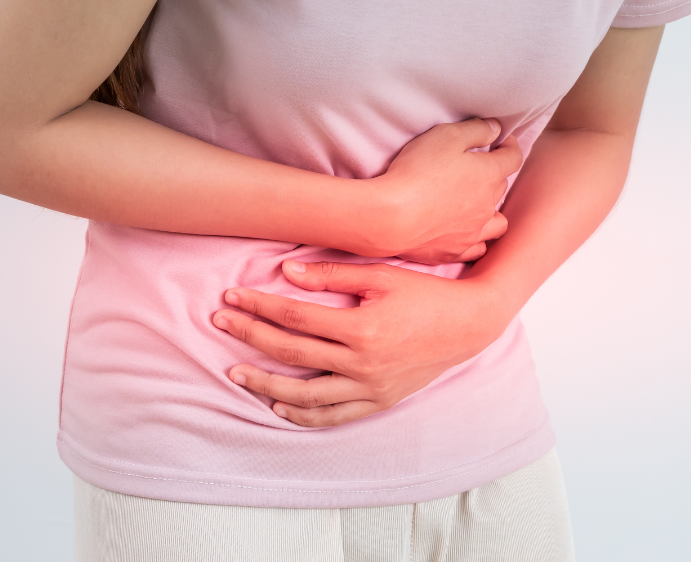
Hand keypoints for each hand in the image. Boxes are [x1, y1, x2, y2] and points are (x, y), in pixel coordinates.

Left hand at [212, 259, 513, 426]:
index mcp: (362, 328)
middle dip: (251, 337)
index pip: (295, 317)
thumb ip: (333, 274)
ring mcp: (371, 387)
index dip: (259, 306)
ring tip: (237, 374)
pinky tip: (280, 405)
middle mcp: (363, 363)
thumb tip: (286, 273)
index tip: (231, 297)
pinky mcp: (380, 400)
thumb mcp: (382, 275)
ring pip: (307, 395)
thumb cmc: (426, 294)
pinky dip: (304, 415)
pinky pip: (335, 416)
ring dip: (266, 385)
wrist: (470, 324)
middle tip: (220, 323)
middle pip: (292, 353)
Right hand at [371, 118, 521, 264]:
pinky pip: (477, 247)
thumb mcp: (446, 136)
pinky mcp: (456, 250)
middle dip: (492, 174)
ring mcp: (474, 231)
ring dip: (491, 211)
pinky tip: (465, 232)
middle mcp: (488, 205)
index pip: (513, 158)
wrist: (391, 217)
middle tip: (474, 167)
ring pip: (497, 222)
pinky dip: (475, 238)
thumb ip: (476, 130)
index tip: (502, 141)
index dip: (510, 146)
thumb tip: (496, 129)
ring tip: (477, 204)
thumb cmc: (417, 172)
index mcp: (489, 174)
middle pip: (501, 186)